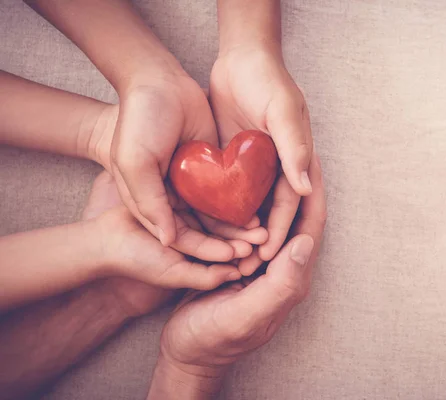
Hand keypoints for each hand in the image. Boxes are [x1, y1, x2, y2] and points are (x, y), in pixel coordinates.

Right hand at [83, 172, 242, 311]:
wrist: (101, 239)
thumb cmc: (136, 261)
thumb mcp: (172, 274)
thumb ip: (202, 276)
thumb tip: (235, 274)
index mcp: (198, 256)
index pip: (224, 252)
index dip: (240, 250)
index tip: (257, 249)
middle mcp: (196, 235)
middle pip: (224, 230)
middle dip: (243, 232)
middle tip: (264, 232)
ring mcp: (188, 213)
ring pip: (216, 210)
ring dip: (235, 213)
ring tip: (254, 214)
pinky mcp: (179, 193)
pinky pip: (201, 191)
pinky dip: (215, 192)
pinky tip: (234, 188)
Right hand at [89, 98, 268, 261]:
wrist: (158, 81)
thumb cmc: (138, 122)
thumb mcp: (134, 162)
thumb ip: (148, 201)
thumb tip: (168, 240)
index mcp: (150, 202)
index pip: (178, 238)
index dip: (203, 250)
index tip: (230, 259)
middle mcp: (172, 198)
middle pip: (201, 231)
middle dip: (226, 243)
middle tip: (253, 252)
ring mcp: (192, 184)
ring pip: (217, 215)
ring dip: (237, 229)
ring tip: (261, 237)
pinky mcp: (211, 169)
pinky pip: (227, 193)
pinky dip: (241, 206)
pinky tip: (260, 215)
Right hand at [147, 153, 325, 398]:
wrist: (187, 352)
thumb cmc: (214, 339)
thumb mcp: (244, 315)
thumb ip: (279, 284)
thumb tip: (305, 243)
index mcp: (290, 276)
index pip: (310, 226)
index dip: (314, 191)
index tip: (312, 155)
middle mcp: (282, 265)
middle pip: (298, 215)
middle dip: (299, 180)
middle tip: (294, 142)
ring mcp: (263, 261)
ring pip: (276, 215)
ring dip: (277, 185)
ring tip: (272, 150)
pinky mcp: (242, 258)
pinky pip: (253, 223)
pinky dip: (252, 199)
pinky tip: (241, 178)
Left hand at [210, 43, 313, 274]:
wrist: (240, 58)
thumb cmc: (268, 81)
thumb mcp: (284, 111)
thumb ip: (295, 148)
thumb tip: (305, 188)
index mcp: (294, 161)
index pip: (288, 204)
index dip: (280, 231)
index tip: (266, 256)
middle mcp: (276, 169)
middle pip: (268, 213)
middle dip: (259, 240)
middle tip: (244, 268)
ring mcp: (253, 168)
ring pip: (246, 207)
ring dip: (238, 232)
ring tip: (224, 257)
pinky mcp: (231, 162)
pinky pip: (226, 192)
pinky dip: (220, 211)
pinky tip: (206, 229)